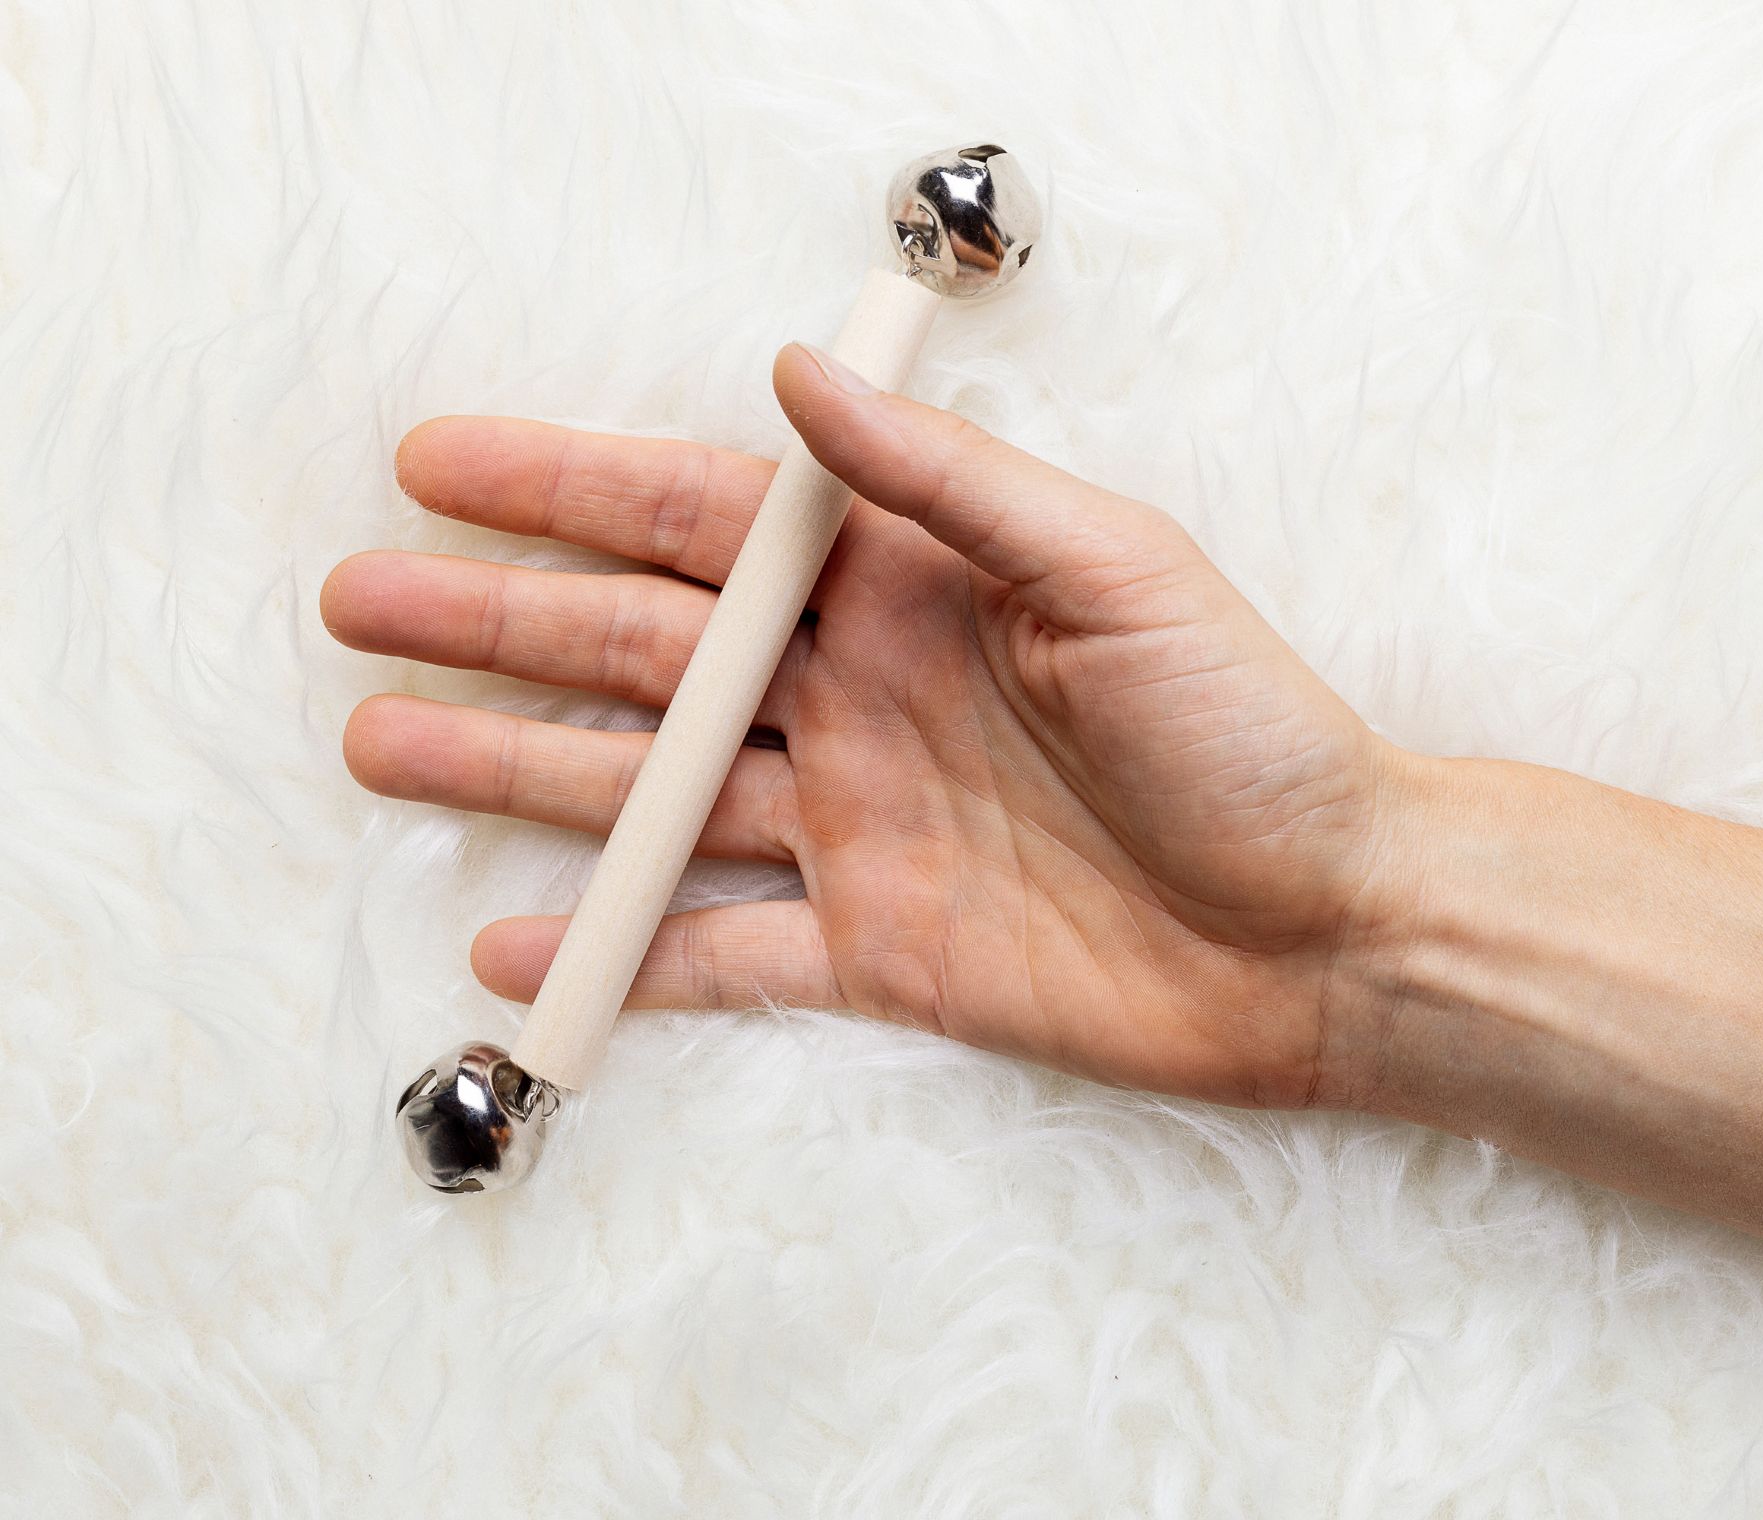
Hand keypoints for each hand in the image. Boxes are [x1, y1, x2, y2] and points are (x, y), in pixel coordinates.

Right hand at [322, 345, 1404, 1107]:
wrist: (1329, 927)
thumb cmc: (1246, 733)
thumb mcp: (1107, 570)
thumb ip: (945, 484)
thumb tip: (800, 374)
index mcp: (905, 593)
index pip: (702, 527)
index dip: (564, 491)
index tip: (438, 467)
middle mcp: (860, 701)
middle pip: (640, 653)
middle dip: (495, 624)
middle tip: (358, 607)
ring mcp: (858, 829)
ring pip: (653, 795)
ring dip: (515, 772)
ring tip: (383, 748)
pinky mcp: (878, 952)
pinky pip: (722, 952)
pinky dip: (624, 952)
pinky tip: (520, 943)